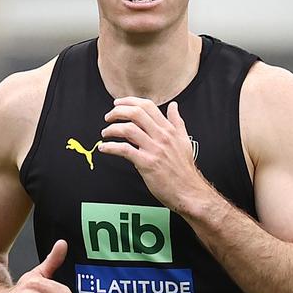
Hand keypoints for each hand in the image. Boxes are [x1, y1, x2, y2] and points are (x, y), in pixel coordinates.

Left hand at [97, 98, 208, 212]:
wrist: (189, 191)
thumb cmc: (184, 169)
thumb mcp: (184, 141)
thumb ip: (177, 122)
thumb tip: (174, 106)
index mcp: (169, 130)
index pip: (148, 106)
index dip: (130, 102)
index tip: (118, 104)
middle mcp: (162, 136)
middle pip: (136, 113)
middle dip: (118, 112)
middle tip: (108, 117)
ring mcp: (154, 149)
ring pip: (128, 129)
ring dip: (112, 129)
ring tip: (105, 133)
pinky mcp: (147, 163)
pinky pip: (124, 150)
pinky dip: (110, 147)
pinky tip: (104, 148)